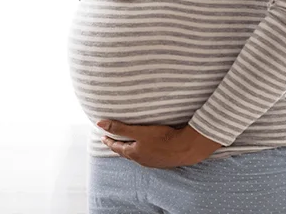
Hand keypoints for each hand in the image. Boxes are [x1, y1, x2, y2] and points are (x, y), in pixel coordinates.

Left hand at [96, 119, 222, 168]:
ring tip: (127, 145)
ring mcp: (152, 162)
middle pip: (125, 152)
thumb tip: (100, 124)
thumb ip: (120, 127)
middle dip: (118, 146)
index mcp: (133, 153)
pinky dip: (141, 152)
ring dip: (129, 150)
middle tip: (112, 141)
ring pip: (136, 156)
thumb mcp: (139, 131)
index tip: (104, 137)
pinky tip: (145, 149)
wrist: (184, 148)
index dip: (109, 141)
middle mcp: (141, 160)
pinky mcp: (161, 161)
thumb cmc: (162, 138)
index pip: (117, 147)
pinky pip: (146, 156)